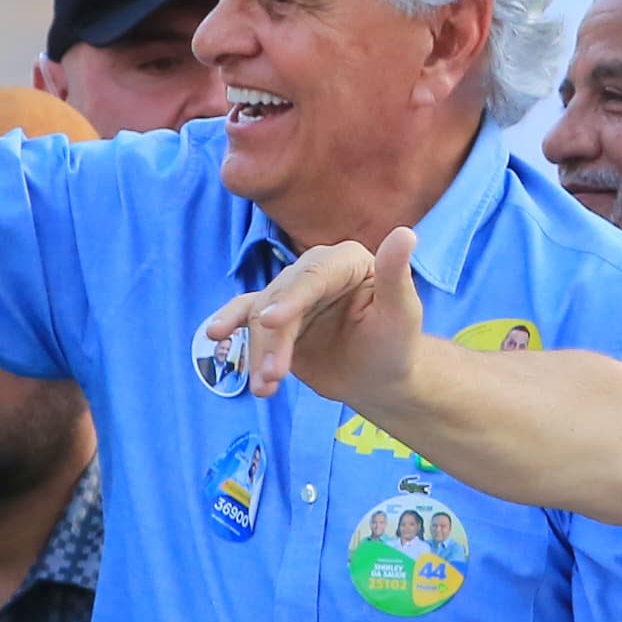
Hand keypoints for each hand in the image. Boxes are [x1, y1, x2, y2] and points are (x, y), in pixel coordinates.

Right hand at [202, 227, 426, 414]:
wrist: (378, 379)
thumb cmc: (397, 343)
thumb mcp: (402, 314)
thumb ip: (396, 275)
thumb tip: (405, 233)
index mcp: (346, 261)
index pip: (312, 276)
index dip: (290, 299)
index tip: (271, 322)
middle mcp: (315, 271)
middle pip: (280, 298)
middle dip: (272, 338)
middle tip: (272, 376)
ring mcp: (293, 296)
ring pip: (260, 316)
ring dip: (258, 352)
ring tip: (264, 387)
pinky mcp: (275, 319)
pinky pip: (245, 319)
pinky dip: (234, 334)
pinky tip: (216, 345)